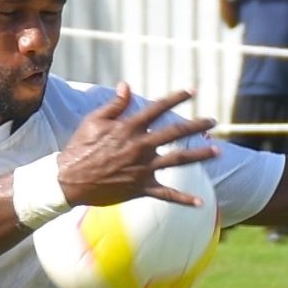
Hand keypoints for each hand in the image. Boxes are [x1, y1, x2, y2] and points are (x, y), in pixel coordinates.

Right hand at [55, 85, 218, 207]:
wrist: (69, 180)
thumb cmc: (79, 148)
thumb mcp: (94, 121)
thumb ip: (115, 104)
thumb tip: (127, 85)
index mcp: (130, 127)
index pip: (158, 108)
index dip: (176, 98)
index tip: (193, 91)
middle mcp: (140, 146)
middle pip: (175, 132)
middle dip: (197, 125)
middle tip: (214, 121)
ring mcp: (142, 168)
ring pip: (178, 160)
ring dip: (200, 155)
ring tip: (218, 151)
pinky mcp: (140, 188)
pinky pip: (166, 194)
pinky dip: (184, 199)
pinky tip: (200, 203)